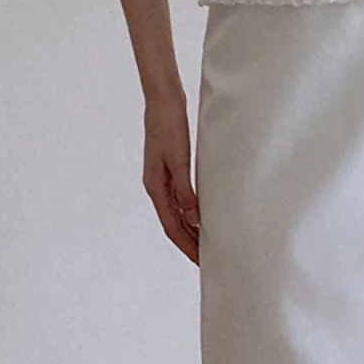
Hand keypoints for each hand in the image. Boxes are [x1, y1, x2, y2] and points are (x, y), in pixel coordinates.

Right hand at [142, 93, 200, 265]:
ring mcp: (162, 181)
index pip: (172, 227)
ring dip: (191, 232)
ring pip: (177, 216)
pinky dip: (191, 215)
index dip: (186, 246)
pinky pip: (180, 203)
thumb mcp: (179, 159)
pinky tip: (203, 219)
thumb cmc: (170, 126)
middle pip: (174, 225)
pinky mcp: (170, 173)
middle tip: (208, 261)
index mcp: (155, 187)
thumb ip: (185, 188)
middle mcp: (157, 188)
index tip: (201, 261)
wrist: (163, 102)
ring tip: (208, 246)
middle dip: (189, 245)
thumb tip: (192, 217)